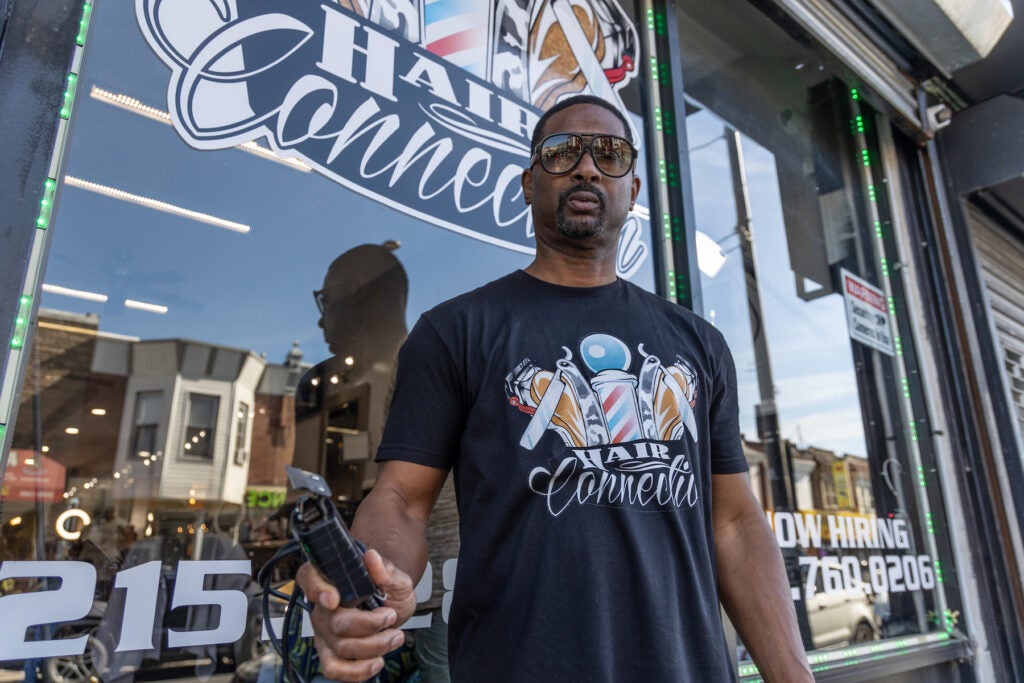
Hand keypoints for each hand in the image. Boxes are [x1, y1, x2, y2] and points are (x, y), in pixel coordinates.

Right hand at [295, 549, 417, 681]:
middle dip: (370, 624)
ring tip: (395, 636)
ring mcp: (324, 632)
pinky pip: (334, 669)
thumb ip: (385, 569)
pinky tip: (377, 661)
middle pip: (336, 622)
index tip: (334, 598)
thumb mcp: (394, 575)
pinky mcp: (330, 653)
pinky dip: (358, 671)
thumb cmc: (388, 586)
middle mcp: (321, 606)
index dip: (317, 589)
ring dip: (375, 646)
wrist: (392, 603)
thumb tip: (372, 558)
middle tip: (391, 615)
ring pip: (341, 647)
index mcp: (330, 578)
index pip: (308, 578)